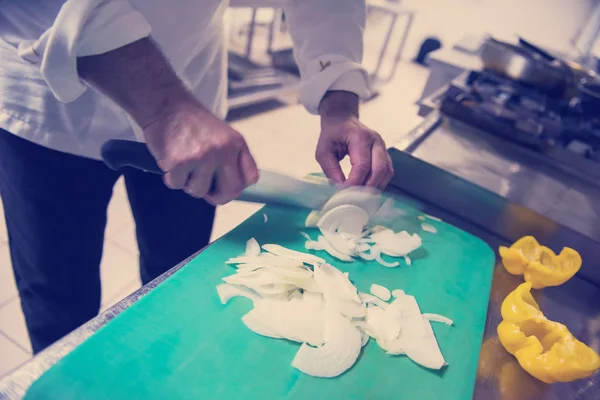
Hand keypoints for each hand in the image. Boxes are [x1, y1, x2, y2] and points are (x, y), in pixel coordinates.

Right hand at [143, 101, 258, 204]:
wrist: (165, 105)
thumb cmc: (192, 123)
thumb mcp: (222, 135)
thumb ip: (231, 159)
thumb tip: (231, 190)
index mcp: (236, 143)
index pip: (250, 177)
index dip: (236, 187)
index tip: (224, 186)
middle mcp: (223, 150)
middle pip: (230, 191)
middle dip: (217, 197)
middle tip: (206, 190)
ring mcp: (202, 157)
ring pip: (199, 191)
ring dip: (189, 183)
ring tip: (184, 164)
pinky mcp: (179, 162)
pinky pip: (177, 185)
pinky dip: (171, 178)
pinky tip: (171, 160)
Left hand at [316, 91, 393, 188]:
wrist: (342, 120)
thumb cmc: (332, 134)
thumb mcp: (323, 151)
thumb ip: (331, 169)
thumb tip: (340, 188)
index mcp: (360, 137)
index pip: (362, 165)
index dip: (355, 182)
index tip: (344, 193)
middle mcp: (375, 140)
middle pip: (379, 169)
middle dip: (368, 187)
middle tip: (356, 199)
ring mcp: (382, 146)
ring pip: (387, 171)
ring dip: (376, 187)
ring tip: (362, 197)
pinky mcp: (384, 153)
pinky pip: (388, 171)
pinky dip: (380, 183)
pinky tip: (369, 190)